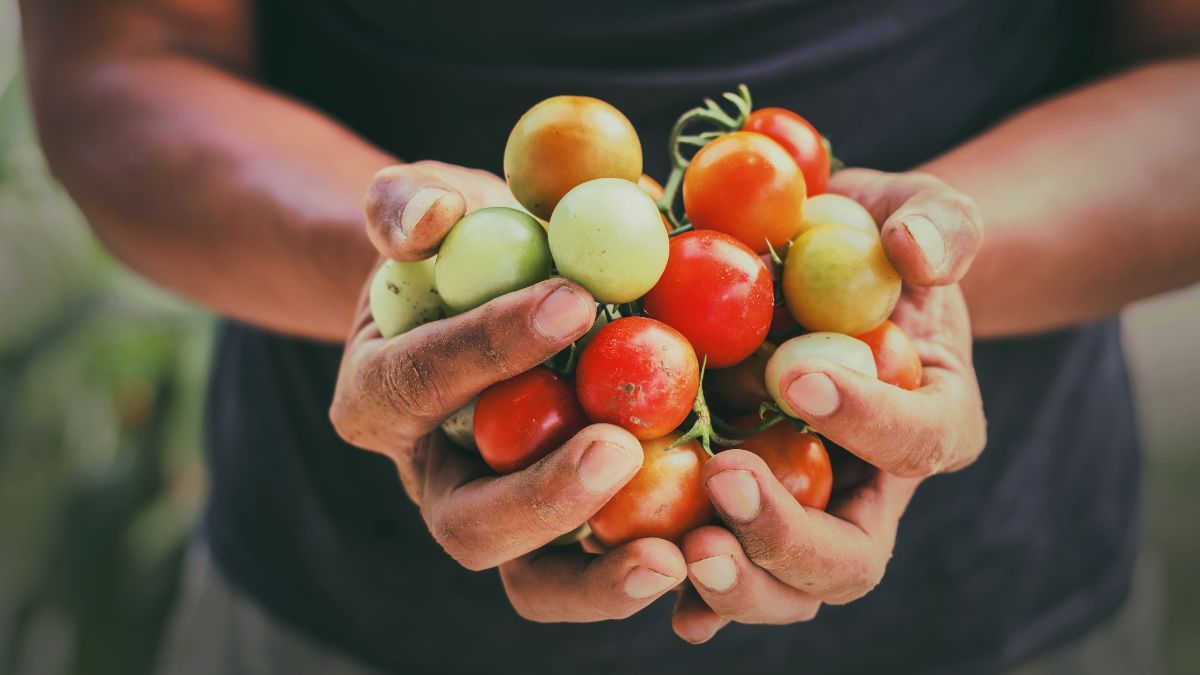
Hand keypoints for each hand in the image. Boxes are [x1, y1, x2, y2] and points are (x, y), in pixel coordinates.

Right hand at [331, 162, 686, 621]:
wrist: (501, 296)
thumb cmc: (464, 247)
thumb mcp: (426, 204)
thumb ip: (407, 204)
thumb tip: (432, 217)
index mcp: (382, 400)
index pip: (423, 381)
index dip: (490, 347)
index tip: (575, 301)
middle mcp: (438, 480)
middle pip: (470, 524)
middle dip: (542, 497)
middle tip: (618, 449)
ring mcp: (506, 519)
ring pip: (535, 582)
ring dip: (603, 577)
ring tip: (676, 552)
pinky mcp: (572, 536)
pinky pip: (604, 575)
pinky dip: (654, 572)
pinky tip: (717, 551)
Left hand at [672, 169, 987, 641]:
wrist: (813, 270)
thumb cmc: (870, 238)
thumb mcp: (916, 209)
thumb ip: (939, 222)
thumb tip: (914, 251)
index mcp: (929, 420)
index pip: (918, 440)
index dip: (867, 419)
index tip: (799, 375)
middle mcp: (868, 488)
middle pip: (851, 557)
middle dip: (789, 534)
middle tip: (727, 479)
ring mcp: (800, 511)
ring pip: (786, 588)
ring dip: (738, 581)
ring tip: (680, 550)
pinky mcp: (737, 513)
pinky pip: (720, 570)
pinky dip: (688, 593)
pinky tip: (648, 575)